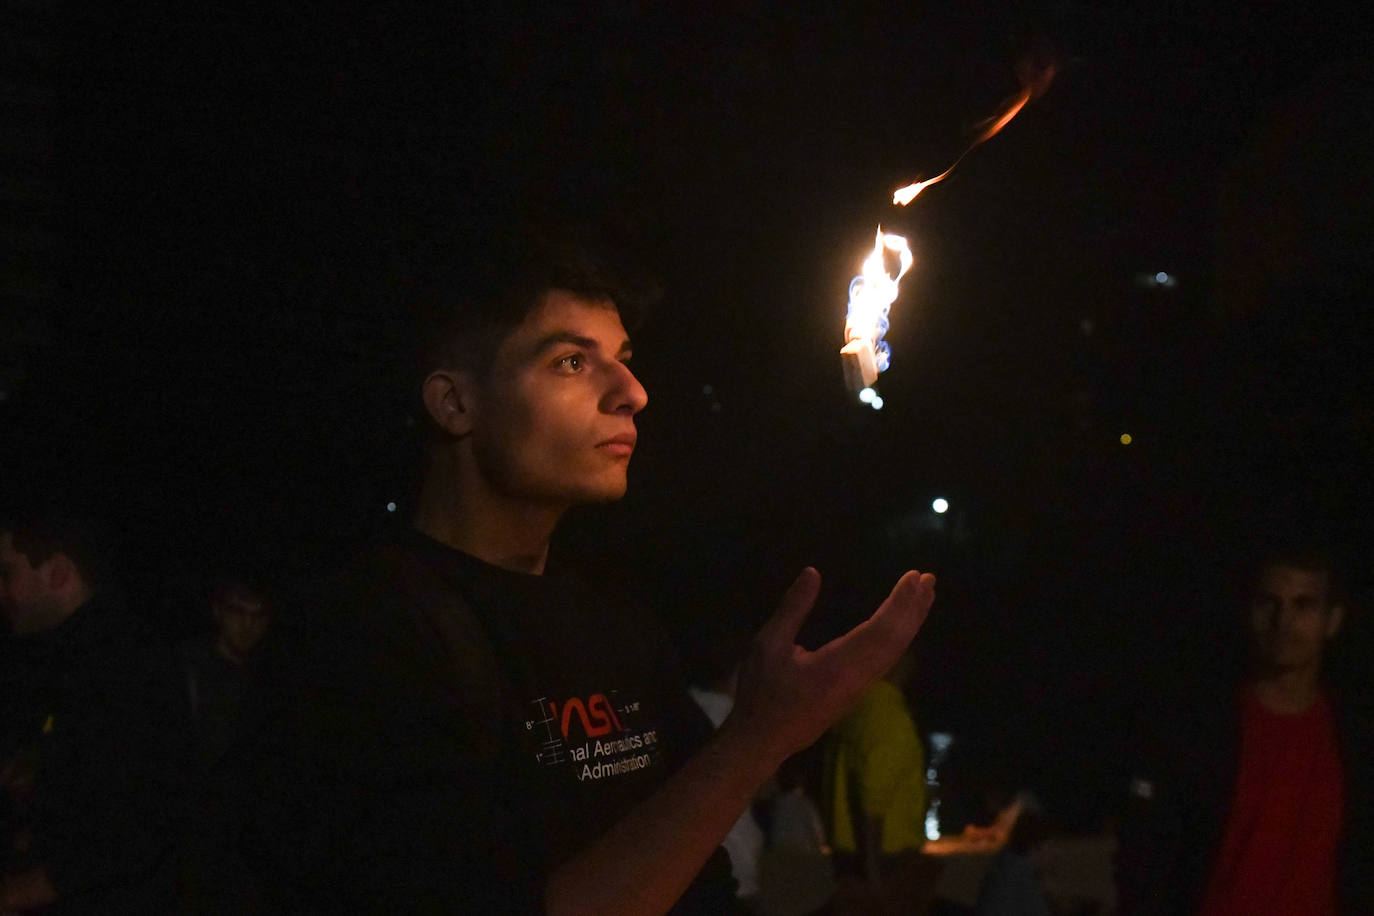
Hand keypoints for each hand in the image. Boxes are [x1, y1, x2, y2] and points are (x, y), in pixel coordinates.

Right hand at [726, 567, 935, 760]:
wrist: (762, 740)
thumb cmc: (762, 693)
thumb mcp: (768, 645)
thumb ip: (792, 609)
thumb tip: (813, 572)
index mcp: (840, 665)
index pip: (881, 630)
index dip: (900, 602)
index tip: (914, 577)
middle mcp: (859, 678)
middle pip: (896, 641)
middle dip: (914, 608)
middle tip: (928, 578)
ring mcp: (860, 688)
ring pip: (895, 653)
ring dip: (911, 622)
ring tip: (924, 596)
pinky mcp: (856, 692)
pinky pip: (887, 660)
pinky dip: (900, 637)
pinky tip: (901, 627)